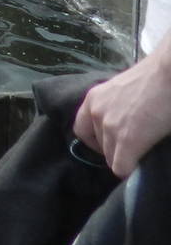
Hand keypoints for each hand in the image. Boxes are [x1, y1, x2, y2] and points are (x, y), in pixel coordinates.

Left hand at [73, 44, 170, 176]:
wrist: (169, 74)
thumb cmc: (154, 79)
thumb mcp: (125, 91)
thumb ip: (117, 107)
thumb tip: (123, 125)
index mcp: (93, 99)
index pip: (82, 131)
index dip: (99, 142)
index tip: (116, 144)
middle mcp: (95, 112)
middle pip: (99, 147)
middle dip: (116, 151)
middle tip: (136, 147)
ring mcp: (109, 127)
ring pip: (111, 159)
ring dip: (127, 159)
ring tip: (144, 150)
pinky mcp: (126, 140)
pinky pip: (121, 168)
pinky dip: (132, 170)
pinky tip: (143, 162)